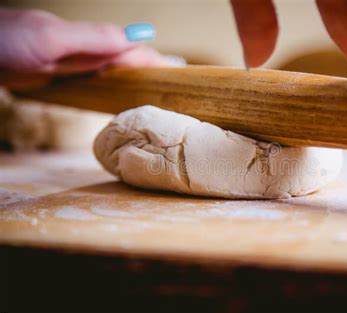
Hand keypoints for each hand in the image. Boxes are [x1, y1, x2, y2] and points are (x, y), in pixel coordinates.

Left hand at [0, 8, 179, 89]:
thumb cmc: (6, 41)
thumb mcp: (51, 39)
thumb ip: (93, 38)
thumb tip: (138, 37)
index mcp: (91, 42)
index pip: (135, 52)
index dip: (158, 62)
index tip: (182, 77)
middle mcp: (88, 51)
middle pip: (130, 61)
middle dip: (154, 71)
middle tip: (177, 88)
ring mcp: (76, 64)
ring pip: (116, 72)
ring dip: (139, 80)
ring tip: (159, 91)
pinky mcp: (64, 76)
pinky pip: (99, 82)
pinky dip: (116, 88)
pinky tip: (121, 94)